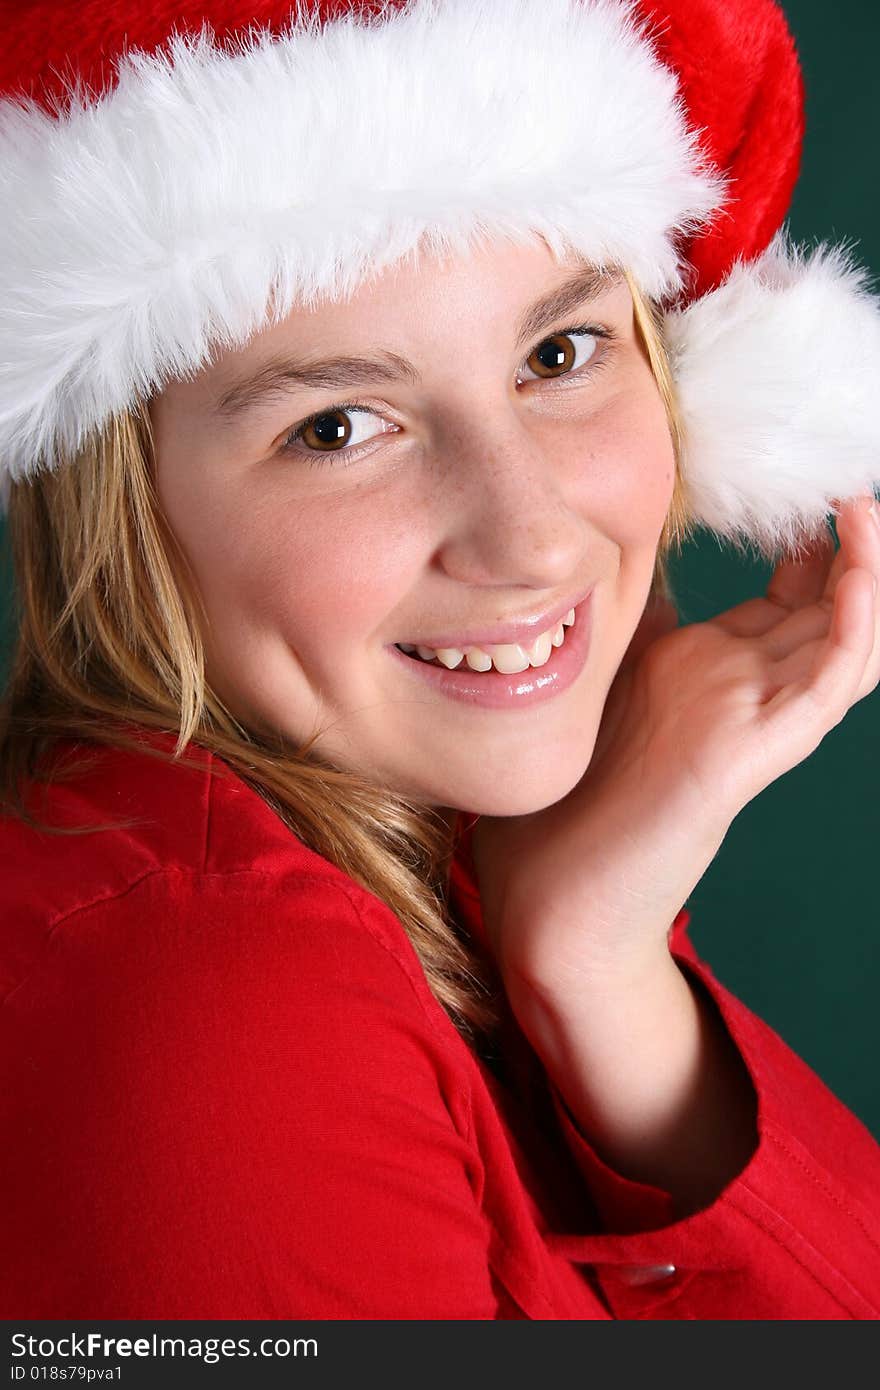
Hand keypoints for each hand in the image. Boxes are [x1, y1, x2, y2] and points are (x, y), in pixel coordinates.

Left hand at [470, 493, 879, 1002]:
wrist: (554, 900)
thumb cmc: (564, 804)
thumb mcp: (597, 687)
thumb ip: (629, 628)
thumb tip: (622, 560)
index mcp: (708, 670)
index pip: (784, 594)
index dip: (810, 541)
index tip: (814, 485)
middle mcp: (740, 689)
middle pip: (822, 606)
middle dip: (849, 543)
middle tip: (854, 482)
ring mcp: (752, 719)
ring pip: (840, 638)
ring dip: (865, 573)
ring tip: (863, 507)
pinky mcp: (751, 755)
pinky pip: (821, 685)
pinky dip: (850, 631)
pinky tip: (856, 576)